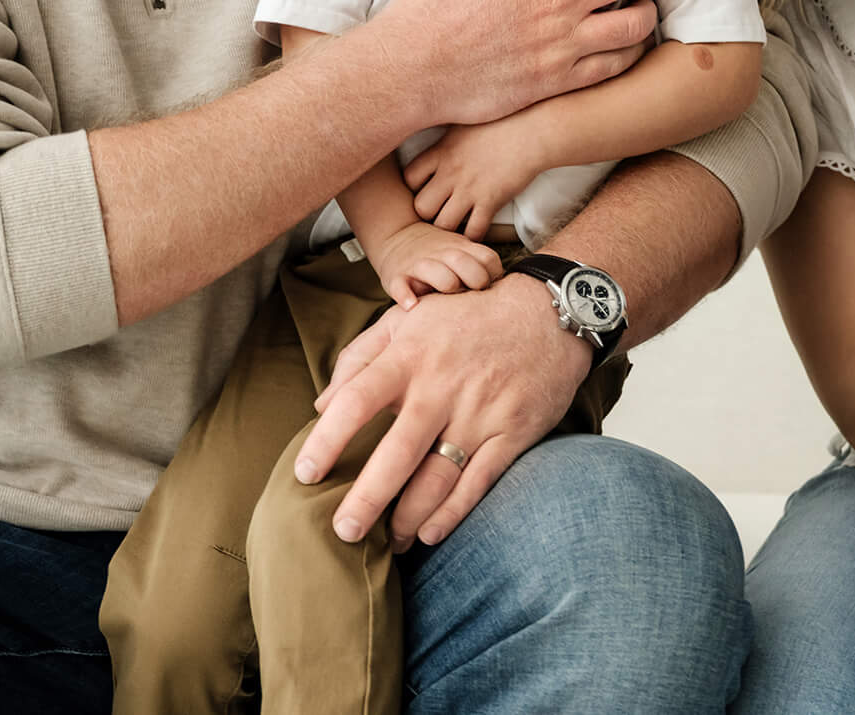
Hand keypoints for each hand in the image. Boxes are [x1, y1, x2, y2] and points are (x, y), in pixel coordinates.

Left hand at [293, 273, 590, 547]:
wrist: (548, 313)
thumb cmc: (467, 317)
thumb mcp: (410, 319)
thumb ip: (361, 356)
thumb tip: (322, 403)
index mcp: (411, 356)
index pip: (357, 400)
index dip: (327, 439)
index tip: (306, 473)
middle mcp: (442, 387)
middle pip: (397, 453)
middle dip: (367, 500)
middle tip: (344, 532)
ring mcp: (480, 413)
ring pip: (437, 478)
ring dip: (409, 517)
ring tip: (389, 541)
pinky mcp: (512, 433)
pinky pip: (478, 482)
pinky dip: (452, 513)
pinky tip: (428, 533)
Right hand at [359, 219, 504, 303]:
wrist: (398, 236)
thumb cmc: (437, 251)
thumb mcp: (461, 247)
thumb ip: (480, 262)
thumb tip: (505, 286)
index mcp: (461, 248)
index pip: (489, 259)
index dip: (493, 275)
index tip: (488, 284)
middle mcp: (443, 254)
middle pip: (469, 268)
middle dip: (475, 284)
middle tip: (469, 293)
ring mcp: (420, 265)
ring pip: (442, 279)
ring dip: (448, 289)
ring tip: (446, 299)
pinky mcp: (398, 277)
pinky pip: (402, 288)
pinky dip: (407, 298)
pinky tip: (413, 305)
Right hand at [373, 0, 656, 128]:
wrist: (409, 68)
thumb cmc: (427, 1)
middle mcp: (557, 2)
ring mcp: (560, 44)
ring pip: (635, 23)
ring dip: (644, 9)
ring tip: (634, 5)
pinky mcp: (557, 81)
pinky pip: (615, 65)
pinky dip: (628, 50)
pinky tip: (619, 41)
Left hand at [404, 116, 543, 236]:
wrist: (532, 131)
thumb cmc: (502, 122)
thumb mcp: (464, 122)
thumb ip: (446, 138)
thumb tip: (434, 133)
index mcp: (441, 151)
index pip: (409, 178)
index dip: (414, 187)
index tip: (427, 188)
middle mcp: (451, 173)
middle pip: (421, 208)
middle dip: (427, 215)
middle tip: (439, 212)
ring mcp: (470, 189)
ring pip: (443, 225)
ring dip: (448, 229)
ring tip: (456, 224)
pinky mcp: (491, 201)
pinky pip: (473, 231)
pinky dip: (473, 236)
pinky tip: (477, 228)